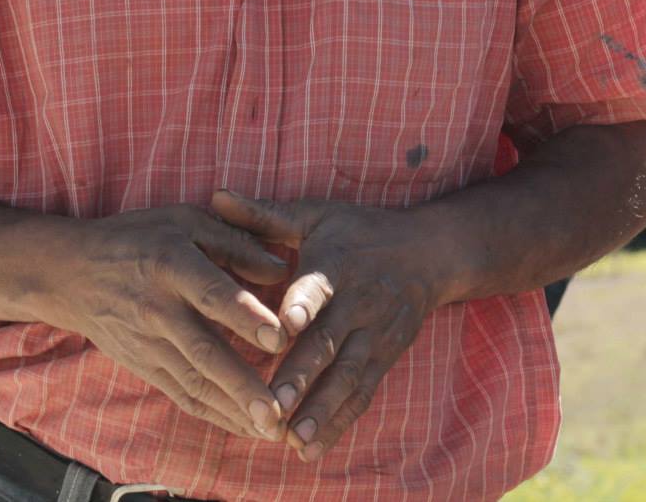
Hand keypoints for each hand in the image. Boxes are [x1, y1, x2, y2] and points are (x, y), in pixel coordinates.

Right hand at [43, 204, 290, 439]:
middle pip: (203, 351)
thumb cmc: (139, 239)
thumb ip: (235, 242)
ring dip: (233, 410)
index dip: (245, 317)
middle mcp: (158, 310)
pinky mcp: (142, 366)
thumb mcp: (185, 221)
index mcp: (172, 265)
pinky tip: (245, 427)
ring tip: (272, 431)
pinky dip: (214, 413)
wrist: (70, 274)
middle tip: (277, 411)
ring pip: (194, 382)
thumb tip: (281, 271)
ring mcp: (147, 344)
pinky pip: (181, 394)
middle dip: (242, 385)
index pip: (211, 294)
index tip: (279, 340)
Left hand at [209, 190, 446, 462]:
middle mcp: (359, 304)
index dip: (303, 306)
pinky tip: (309, 449)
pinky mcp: (384, 359)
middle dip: (302, 376)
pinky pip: (362, 394)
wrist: (430, 253)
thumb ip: (263, 216)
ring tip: (292, 440)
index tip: (285, 327)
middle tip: (272, 404)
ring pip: (347, 377)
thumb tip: (215, 196)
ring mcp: (375, 336)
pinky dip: (338, 423)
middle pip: (329, 343)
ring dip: (320, 410)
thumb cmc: (360, 231)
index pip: (319, 289)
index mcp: (337, 266)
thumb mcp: (316, 215)